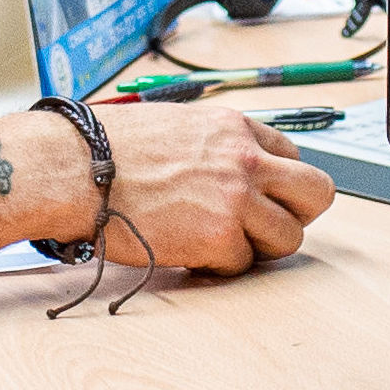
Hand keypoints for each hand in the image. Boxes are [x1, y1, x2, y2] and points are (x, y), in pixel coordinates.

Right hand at [77, 104, 333, 276]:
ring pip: (290, 237)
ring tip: (224, 243)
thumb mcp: (176, 125)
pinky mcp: (217, 238)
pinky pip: (244, 264)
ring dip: (260, 246)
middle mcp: (244, 159)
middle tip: (266, 226)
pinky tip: (194, 252)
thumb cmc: (106, 148)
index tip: (259, 197)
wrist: (73, 170)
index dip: (277, 183)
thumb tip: (228, 167)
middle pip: (316, 193)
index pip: (293, 156)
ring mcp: (235, 199)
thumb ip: (214, 145)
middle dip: (297, 214)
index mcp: (234, 127)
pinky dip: (221, 265)